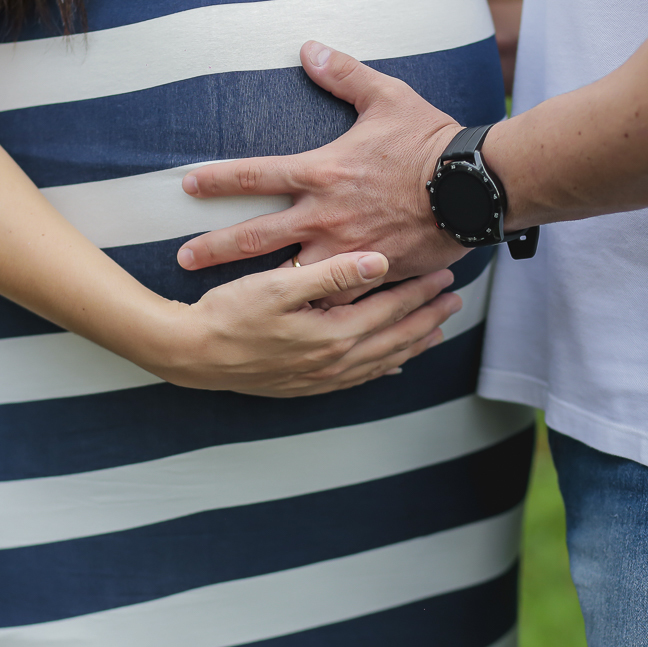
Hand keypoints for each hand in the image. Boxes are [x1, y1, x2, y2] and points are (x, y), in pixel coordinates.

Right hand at [152, 252, 460, 397]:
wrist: (192, 354)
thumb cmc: (230, 313)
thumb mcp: (278, 284)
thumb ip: (330, 274)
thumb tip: (377, 262)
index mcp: (333, 334)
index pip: (389, 310)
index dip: (419, 293)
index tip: (445, 276)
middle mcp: (333, 361)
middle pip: (393, 338)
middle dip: (427, 319)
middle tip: (455, 302)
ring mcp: (320, 377)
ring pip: (380, 361)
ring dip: (410, 345)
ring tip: (436, 333)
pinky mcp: (305, 385)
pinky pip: (357, 379)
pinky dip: (381, 369)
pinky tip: (390, 366)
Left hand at [176, 42, 469, 296]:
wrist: (473, 186)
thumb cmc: (431, 141)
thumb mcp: (387, 97)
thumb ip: (344, 75)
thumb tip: (309, 48)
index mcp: (321, 172)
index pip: (255, 175)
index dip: (218, 180)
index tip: (187, 187)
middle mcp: (324, 216)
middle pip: (255, 236)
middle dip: (215, 248)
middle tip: (184, 259)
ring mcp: (346, 250)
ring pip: (289, 276)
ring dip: (256, 288)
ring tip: (229, 301)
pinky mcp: (371, 273)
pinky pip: (335, 296)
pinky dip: (313, 307)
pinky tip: (291, 322)